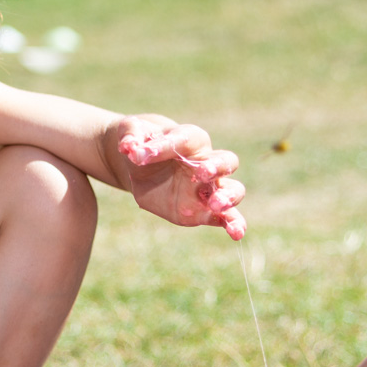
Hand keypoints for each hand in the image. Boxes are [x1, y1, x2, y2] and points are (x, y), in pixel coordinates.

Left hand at [116, 117, 246, 239]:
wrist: (141, 165)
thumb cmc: (141, 143)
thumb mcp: (130, 132)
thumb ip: (131, 137)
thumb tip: (130, 147)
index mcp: (189, 139)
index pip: (184, 139)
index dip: (165, 146)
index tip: (141, 155)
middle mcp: (205, 162)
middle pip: (225, 161)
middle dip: (216, 167)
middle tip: (202, 173)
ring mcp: (208, 188)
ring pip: (232, 190)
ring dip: (228, 197)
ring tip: (217, 205)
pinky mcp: (203, 210)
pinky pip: (225, 217)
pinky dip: (232, 224)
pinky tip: (236, 234)